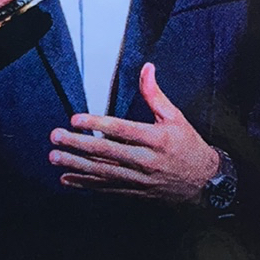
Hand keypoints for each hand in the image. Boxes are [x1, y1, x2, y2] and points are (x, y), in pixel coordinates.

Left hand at [48, 63, 219, 203]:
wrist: (204, 182)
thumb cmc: (188, 145)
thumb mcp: (175, 117)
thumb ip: (155, 94)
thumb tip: (147, 68)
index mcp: (156, 139)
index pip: (121, 130)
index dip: (96, 125)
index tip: (75, 120)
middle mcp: (146, 160)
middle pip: (106, 152)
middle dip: (77, 145)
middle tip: (56, 137)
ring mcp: (139, 179)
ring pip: (102, 172)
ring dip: (75, 165)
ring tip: (55, 158)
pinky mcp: (134, 191)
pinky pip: (106, 188)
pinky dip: (85, 184)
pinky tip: (67, 179)